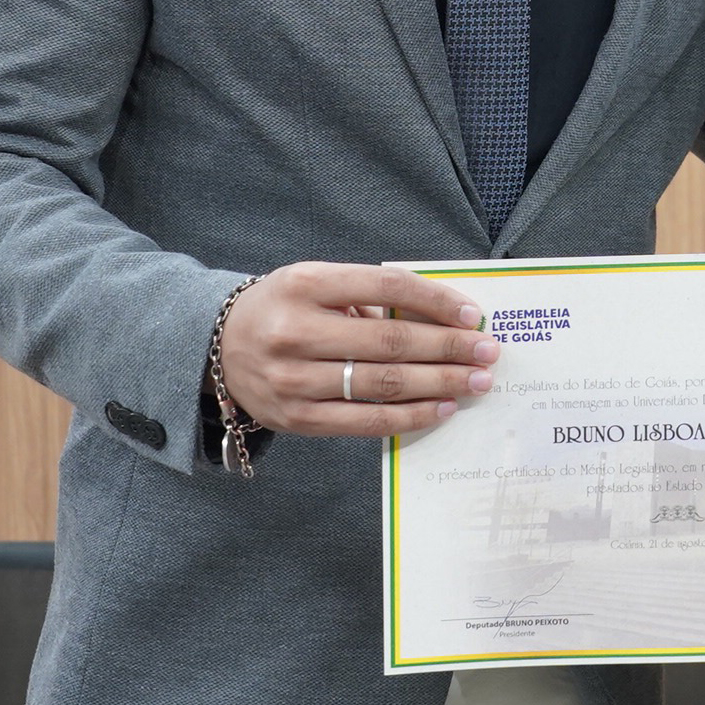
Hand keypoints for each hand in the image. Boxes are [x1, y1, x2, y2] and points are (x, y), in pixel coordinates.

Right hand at [219, 262, 499, 437]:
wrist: (216, 349)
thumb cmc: (283, 309)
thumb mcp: (315, 283)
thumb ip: (368, 295)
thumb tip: (441, 318)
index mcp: (304, 284)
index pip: (385, 286)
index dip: (434, 300)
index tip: (472, 314)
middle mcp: (296, 331)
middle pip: (390, 340)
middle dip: (447, 347)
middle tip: (488, 351)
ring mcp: (294, 379)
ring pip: (382, 384)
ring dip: (438, 383)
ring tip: (475, 381)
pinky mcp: (297, 419)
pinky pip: (365, 421)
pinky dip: (410, 416)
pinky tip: (441, 408)